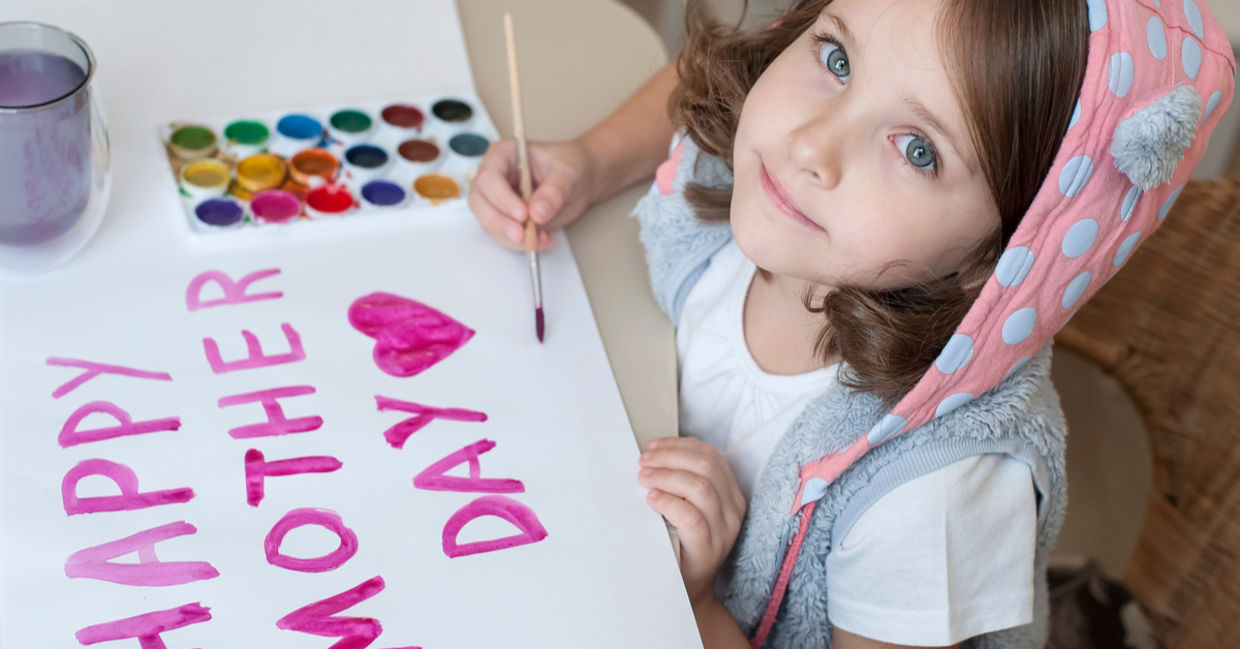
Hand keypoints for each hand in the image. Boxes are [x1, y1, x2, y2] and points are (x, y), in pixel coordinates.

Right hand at [467, 138, 597, 250]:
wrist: (580, 179)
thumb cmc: (570, 165)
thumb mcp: (567, 173)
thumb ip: (553, 192)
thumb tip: (537, 212)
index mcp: (504, 155)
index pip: (489, 177)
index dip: (502, 199)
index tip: (523, 214)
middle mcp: (495, 176)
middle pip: (479, 202)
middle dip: (499, 223)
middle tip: (523, 235)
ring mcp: (497, 199)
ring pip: (488, 222)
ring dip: (512, 238)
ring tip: (541, 238)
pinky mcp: (506, 217)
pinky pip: (503, 235)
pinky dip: (520, 243)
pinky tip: (542, 239)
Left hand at [638, 436, 746, 605]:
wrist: (689, 588)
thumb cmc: (683, 542)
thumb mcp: (690, 507)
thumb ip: (683, 482)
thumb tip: (655, 453)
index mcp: (730, 494)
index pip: (711, 456)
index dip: (680, 445)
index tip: (653, 446)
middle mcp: (733, 509)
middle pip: (706, 466)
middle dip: (671, 457)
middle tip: (644, 462)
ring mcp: (723, 530)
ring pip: (700, 487)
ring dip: (667, 476)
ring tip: (644, 478)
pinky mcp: (708, 549)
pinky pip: (690, 517)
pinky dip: (668, 502)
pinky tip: (652, 499)